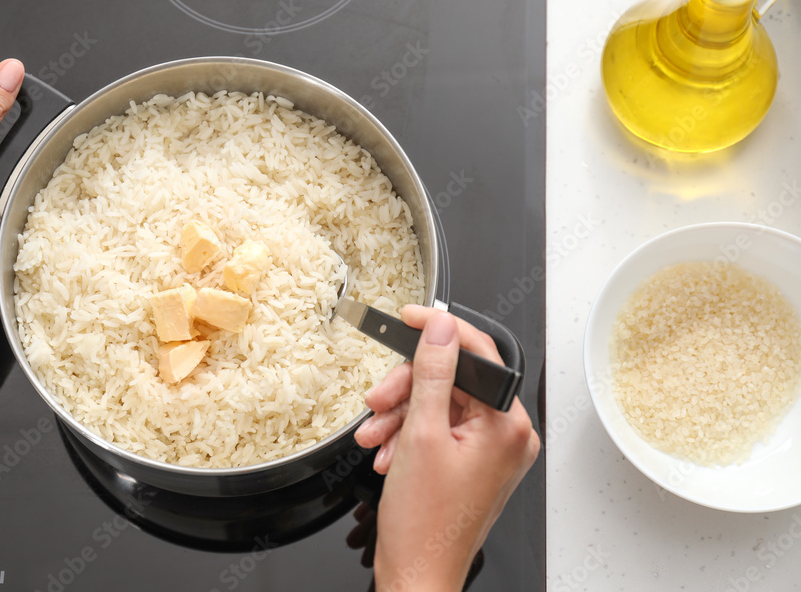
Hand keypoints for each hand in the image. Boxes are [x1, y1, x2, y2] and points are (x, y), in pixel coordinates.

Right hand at [354, 305, 539, 591]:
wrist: (418, 573)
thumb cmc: (425, 524)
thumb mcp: (420, 434)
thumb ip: (432, 373)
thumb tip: (441, 329)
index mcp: (508, 425)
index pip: (478, 354)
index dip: (439, 331)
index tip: (410, 317)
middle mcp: (508, 436)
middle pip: (453, 381)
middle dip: (407, 389)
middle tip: (377, 400)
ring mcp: (491, 451)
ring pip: (440, 404)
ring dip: (400, 415)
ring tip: (374, 435)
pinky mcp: (474, 463)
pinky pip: (439, 429)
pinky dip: (408, 435)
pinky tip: (386, 452)